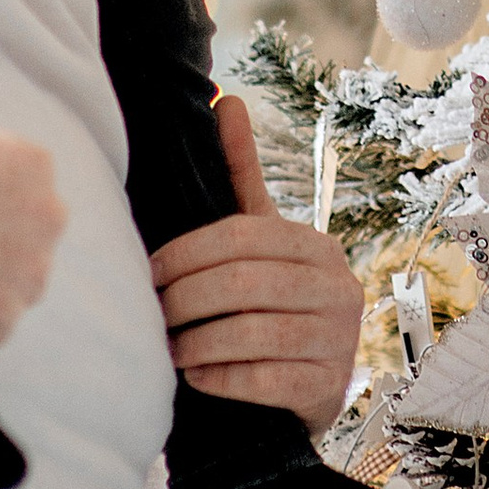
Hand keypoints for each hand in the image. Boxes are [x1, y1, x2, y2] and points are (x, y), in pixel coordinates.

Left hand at [152, 96, 363, 435]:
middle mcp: (340, 288)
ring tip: (168, 347)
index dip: (187, 253)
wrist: (309, 389)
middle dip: (186, 299)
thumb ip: (243, 178)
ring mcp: (340, 340)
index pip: (243, 236)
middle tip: (152, 312)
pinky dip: (221, 377)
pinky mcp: (328, 388)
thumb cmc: (275, 304)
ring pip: (254, 334)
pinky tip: (196, 375)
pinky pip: (265, 379)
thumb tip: (227, 99)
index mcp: (318, 247)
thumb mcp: (263, 241)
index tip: (148, 272)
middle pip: (244, 283)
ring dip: (198, 342)